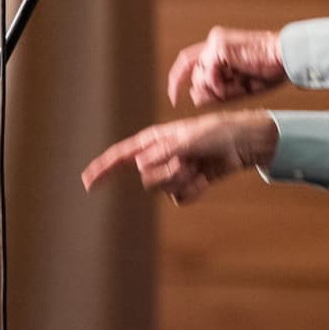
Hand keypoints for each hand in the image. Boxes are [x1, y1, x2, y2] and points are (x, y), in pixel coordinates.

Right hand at [81, 109, 278, 204]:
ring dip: (182, 180)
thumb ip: (162, 152)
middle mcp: (160, 156)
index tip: (86, 181)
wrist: (242, 144)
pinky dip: (193, 190)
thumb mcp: (188, 138)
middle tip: (186, 161)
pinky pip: (180, 198)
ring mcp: (174, 171)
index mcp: (155, 140)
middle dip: (166, 174)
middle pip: (146, 179)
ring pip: (163, 190)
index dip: (103, 168)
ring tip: (197, 165)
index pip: (122, 155)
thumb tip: (138, 165)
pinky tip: (205, 177)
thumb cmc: (216, 132)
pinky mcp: (188, 184)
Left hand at [167, 26, 285, 106]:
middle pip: (191, 71)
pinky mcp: (220, 46)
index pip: (188, 61)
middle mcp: (214, 41)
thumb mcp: (238, 87)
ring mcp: (216, 42)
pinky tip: (235, 83)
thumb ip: (216, 92)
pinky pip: (208, 74)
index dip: (177, 79)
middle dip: (201, 90)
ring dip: (215, 89)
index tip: (175, 98)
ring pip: (199, 75)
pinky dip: (218, 85)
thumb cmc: (269, 71)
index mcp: (218, 46)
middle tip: (221, 97)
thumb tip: (193, 95)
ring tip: (237, 86)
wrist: (286, 58)